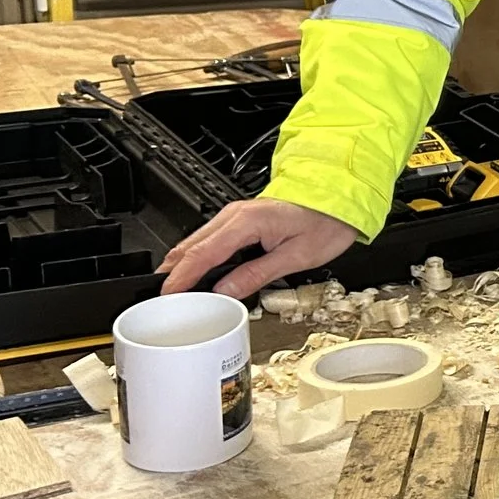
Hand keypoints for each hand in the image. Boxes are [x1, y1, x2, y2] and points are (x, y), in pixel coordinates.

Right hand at [159, 197, 357, 299]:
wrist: (339, 198)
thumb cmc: (325, 222)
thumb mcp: (297, 256)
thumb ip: (257, 274)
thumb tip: (225, 291)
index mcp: (247, 221)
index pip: (203, 253)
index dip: (181, 277)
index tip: (165, 295)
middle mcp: (235, 215)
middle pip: (191, 246)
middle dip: (172, 273)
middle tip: (159, 299)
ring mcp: (235, 216)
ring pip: (196, 242)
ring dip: (181, 265)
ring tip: (171, 292)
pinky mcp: (239, 220)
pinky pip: (208, 240)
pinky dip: (195, 257)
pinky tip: (194, 274)